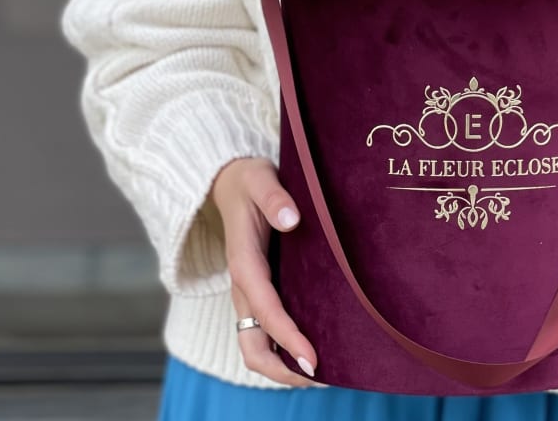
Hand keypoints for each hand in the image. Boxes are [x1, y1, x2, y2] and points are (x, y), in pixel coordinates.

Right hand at [211, 156, 324, 387]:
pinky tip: (317, 348)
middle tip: (323, 377)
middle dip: (283, 370)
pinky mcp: (259, 293)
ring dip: (285, 367)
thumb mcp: (260, 179)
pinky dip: (286, 349)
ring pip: (257, 347)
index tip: (313, 360)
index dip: (288, 338)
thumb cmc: (250, 180)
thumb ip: (274, 197)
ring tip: (325, 374)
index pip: (266, 311)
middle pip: (252, 347)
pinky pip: (266, 332)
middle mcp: (244, 287)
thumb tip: (291, 219)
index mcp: (244, 263)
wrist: (231, 182)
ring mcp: (250, 294)